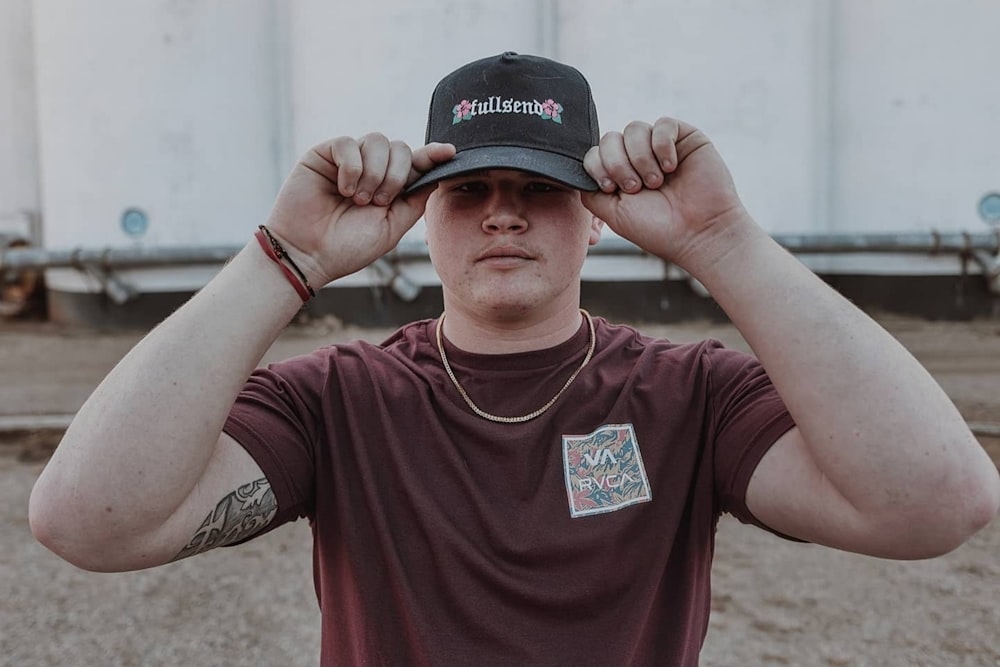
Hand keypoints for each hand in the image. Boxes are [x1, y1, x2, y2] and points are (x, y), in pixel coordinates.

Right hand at [264, 134, 454, 284]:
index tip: (449, 152)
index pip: (416, 163)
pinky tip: (343, 189)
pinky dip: (351, 167)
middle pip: (401, 148)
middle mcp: (371, 170)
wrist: (308, 254)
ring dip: (374, 173)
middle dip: (396, 175)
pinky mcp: (325, 154)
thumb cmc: (348, 247)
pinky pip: (349, 143)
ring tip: (358, 199)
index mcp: (391, 187)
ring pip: (377, 141)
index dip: (433, 155)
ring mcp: (349, 160)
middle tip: (378, 202)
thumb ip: (416, 200)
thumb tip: (438, 175)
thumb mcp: (393, 227)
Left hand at [581, 118, 750, 270]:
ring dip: (640, 158)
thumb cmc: (658, 228)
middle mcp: (637, 158)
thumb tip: (581, 169)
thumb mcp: (612, 213)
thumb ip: (590, 191)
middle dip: (618, 163)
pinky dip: (661, 145)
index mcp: (619, 175)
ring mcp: (660, 146)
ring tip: (656, 182)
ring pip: (634, 129)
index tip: (612, 189)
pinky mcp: (684, 137)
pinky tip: (671, 166)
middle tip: (636, 188)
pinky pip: (662, 124)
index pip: (594, 153)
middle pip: (610, 138)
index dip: (598, 167)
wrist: (699, 233)